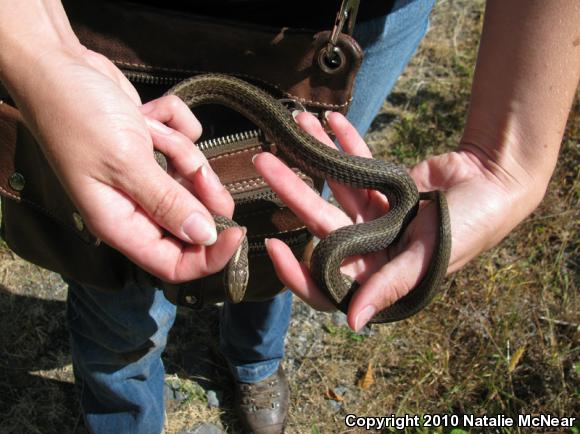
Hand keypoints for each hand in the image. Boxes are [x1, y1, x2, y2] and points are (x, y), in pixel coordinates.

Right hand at [7, 48, 243, 282]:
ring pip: (192, 178)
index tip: (235, 232)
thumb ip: (167, 202)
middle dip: (202, 191)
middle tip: (200, 169)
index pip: (173, 264)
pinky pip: (186, 143)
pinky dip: (175, 124)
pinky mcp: (153, 148)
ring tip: (151, 131)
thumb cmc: (77, 116)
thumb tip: (204, 236)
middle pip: (192, 220)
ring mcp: (145, 176)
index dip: (208, 257)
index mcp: (121, 223)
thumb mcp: (125, 162)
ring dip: (181, 150)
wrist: (58, 66)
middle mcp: (134, 206)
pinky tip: (149, 114)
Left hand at [254, 111, 533, 330]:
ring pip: (335, 185)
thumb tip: (353, 324)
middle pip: (320, 219)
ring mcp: (374, 213)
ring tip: (293, 124)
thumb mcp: (428, 258)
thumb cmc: (471, 228)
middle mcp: (370, 245)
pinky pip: (358, 163)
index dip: (296, 271)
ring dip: (315, 154)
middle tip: (263, 161)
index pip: (326, 280)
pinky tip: (328, 120)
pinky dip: (346, 143)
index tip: (271, 246)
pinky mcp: (384, 185)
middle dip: (292, 188)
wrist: (497, 182)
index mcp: (377, 272)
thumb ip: (388, 286)